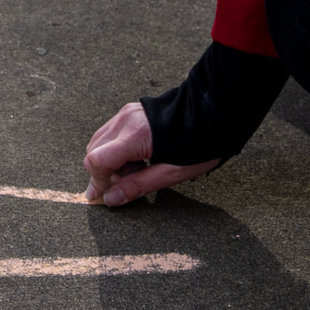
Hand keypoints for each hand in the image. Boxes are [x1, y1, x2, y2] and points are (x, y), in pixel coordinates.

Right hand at [83, 100, 221, 205]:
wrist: (215, 110)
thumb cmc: (201, 143)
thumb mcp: (172, 173)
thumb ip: (138, 186)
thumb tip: (111, 199)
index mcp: (136, 135)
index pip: (97, 159)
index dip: (96, 181)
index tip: (102, 197)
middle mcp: (125, 120)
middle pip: (94, 151)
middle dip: (105, 174)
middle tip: (128, 185)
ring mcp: (126, 113)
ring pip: (100, 143)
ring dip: (112, 162)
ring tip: (140, 170)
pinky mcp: (130, 112)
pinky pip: (111, 134)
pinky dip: (117, 150)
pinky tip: (140, 157)